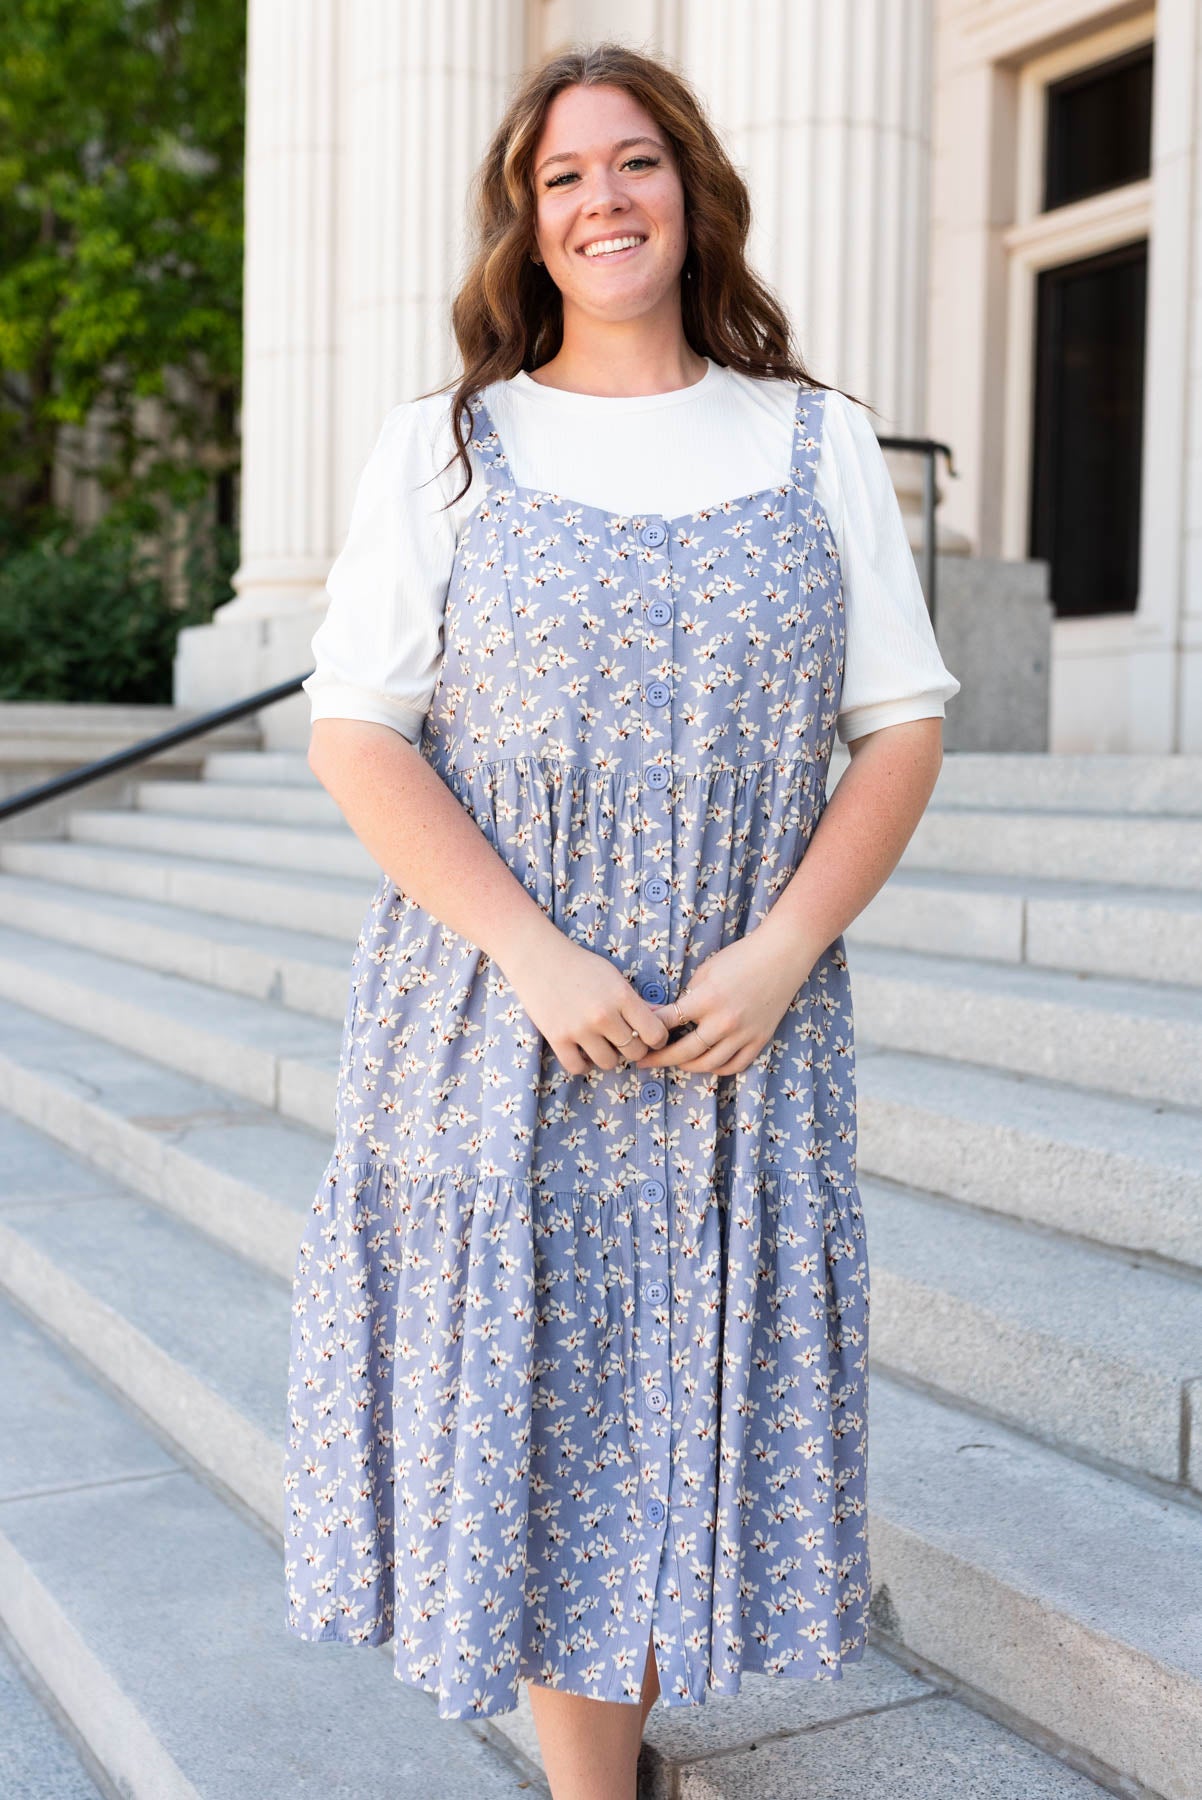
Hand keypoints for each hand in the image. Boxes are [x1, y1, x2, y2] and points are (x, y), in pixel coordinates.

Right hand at [500, 929, 671, 1075]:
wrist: (538, 957)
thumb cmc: (580, 965)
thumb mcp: (613, 976)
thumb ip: (637, 1001)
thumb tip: (660, 1018)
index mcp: (622, 996)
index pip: (655, 1034)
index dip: (656, 1039)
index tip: (649, 1037)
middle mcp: (603, 1015)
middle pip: (634, 1051)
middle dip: (632, 1047)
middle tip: (622, 1038)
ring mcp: (579, 1029)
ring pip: (609, 1063)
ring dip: (608, 1056)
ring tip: (601, 1044)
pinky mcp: (557, 1038)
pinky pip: (578, 1067)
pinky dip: (583, 1063)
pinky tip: (583, 1051)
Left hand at [632, 926, 816, 1075]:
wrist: (781, 956)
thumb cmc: (740, 958)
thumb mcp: (705, 971)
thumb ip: (687, 997)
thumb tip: (664, 1016)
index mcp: (707, 999)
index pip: (668, 1023)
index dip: (648, 1031)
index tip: (635, 1036)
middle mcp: (724, 1021)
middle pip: (684, 1052)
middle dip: (659, 1059)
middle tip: (643, 1061)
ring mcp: (743, 1034)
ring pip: (708, 1064)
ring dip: (686, 1067)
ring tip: (674, 1063)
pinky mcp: (759, 1040)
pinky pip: (734, 1066)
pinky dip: (717, 1069)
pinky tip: (705, 1063)